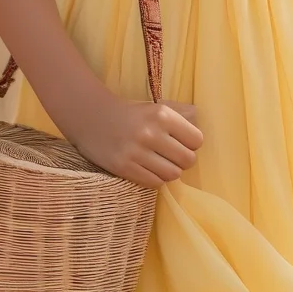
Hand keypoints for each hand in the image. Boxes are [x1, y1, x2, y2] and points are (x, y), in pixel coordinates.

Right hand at [68, 95, 202, 188]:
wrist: (93, 118)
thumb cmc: (131, 114)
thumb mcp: (155, 108)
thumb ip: (179, 116)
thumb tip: (199, 122)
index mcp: (162, 115)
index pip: (196, 140)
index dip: (192, 143)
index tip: (182, 142)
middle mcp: (151, 133)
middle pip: (188, 160)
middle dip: (183, 160)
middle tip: (172, 155)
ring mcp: (137, 152)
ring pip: (173, 174)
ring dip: (169, 171)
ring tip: (160, 163)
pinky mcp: (125, 168)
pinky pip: (155, 183)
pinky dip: (155, 178)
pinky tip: (148, 168)